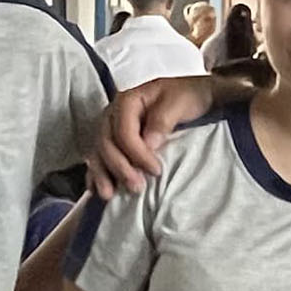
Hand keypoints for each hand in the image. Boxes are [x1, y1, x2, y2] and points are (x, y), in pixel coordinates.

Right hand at [90, 73, 213, 197]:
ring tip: (109, 195)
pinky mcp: (114, 141)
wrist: (194, 96)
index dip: (136, 153)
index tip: (156, 170)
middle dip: (119, 167)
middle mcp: (114, 114)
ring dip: (102, 174)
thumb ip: (163, 120)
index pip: (123, 131)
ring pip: (98, 152)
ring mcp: (111, 128)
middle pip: (106, 143)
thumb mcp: (179, 103)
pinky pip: (99, 157)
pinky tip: (95, 189)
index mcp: (128, 101)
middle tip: (137, 187)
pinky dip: (96, 173)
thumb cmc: (187, 97)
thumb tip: (148, 143)